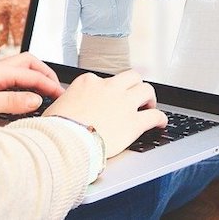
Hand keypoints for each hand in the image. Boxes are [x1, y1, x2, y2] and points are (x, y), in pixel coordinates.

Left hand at [0, 52, 63, 119]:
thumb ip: (10, 102)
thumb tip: (36, 100)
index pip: (32, 74)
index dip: (49, 85)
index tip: (61, 96)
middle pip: (29, 62)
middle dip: (45, 72)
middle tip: (56, 89)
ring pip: (20, 68)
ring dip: (35, 76)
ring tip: (45, 92)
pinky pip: (11, 77)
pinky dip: (24, 83)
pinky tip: (24, 96)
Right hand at [44, 70, 167, 157]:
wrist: (65, 142)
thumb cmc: (57, 128)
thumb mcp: (57, 107)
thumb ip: (68, 102)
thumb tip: (65, 107)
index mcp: (88, 82)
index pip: (103, 80)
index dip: (107, 91)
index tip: (108, 100)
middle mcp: (108, 88)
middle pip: (131, 77)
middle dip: (135, 85)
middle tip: (136, 95)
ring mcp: (123, 103)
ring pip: (147, 90)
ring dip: (150, 98)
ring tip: (150, 106)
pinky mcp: (134, 122)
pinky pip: (155, 115)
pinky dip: (160, 118)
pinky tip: (161, 123)